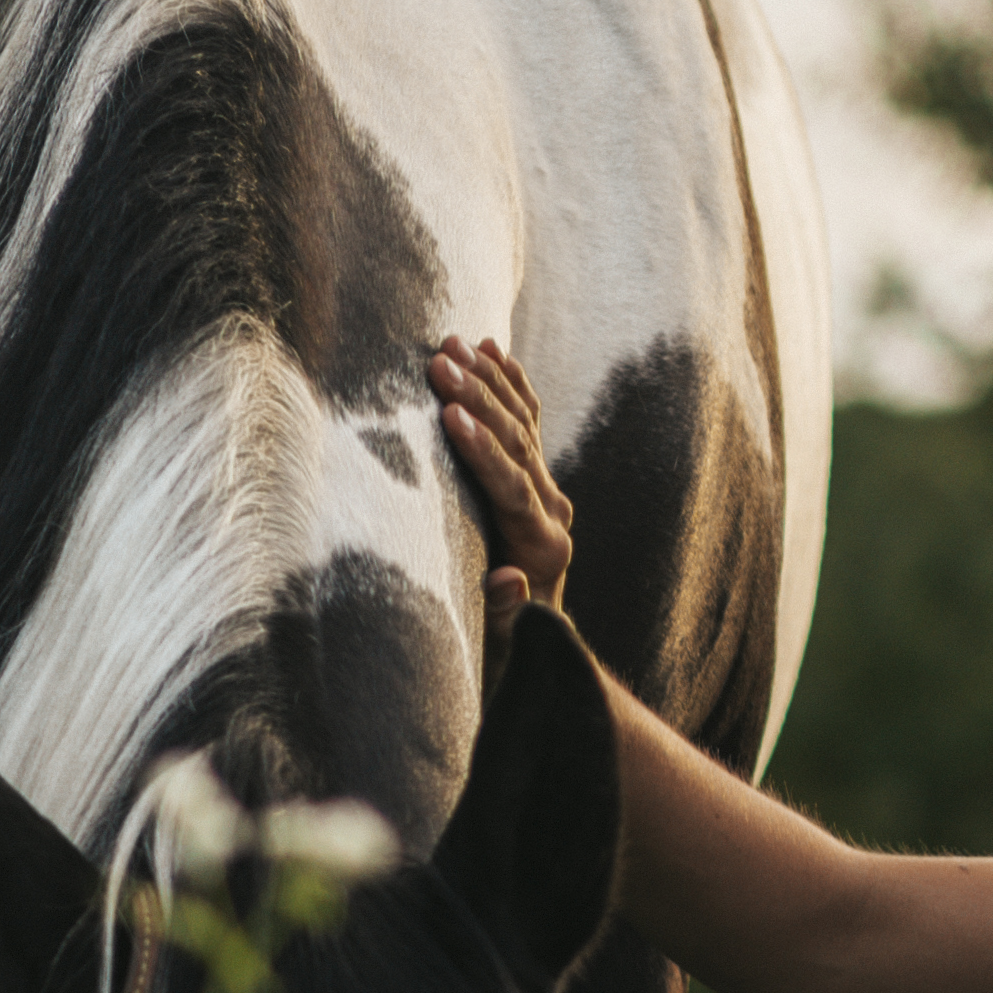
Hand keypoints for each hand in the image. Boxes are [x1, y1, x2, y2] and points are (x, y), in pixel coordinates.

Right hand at [429, 336, 572, 624]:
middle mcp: (552, 512)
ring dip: (488, 381)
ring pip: (521, 425)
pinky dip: (511, 385)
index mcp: (543, 545)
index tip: (450, 414)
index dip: (482, 450)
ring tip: (453, 343)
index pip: (510, 486)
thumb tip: (509, 578)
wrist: (533, 647)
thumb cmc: (504, 649)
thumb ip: (505, 611)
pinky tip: (494, 350)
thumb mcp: (500, 641)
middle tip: (439, 359)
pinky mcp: (536, 483)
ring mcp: (547, 493)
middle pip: (517, 443)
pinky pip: (527, 423)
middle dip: (478, 399)